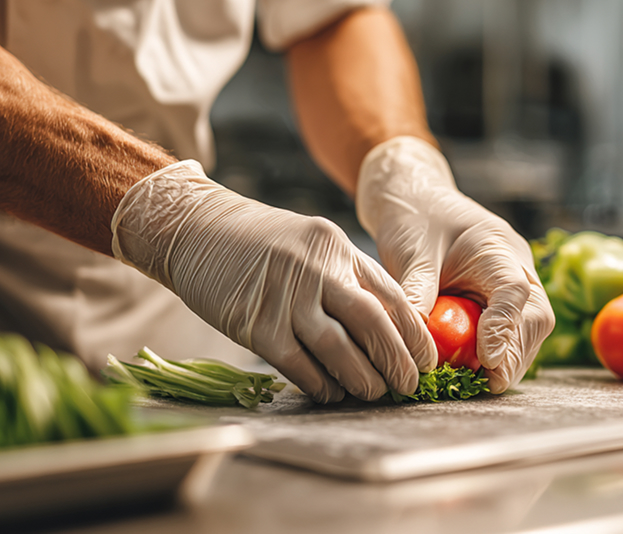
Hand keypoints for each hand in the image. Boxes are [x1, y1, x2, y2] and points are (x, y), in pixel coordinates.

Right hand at [111, 161, 435, 402]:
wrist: (195, 229)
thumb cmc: (259, 242)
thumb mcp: (310, 242)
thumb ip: (345, 275)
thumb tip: (385, 326)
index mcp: (336, 247)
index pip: (390, 294)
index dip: (414, 332)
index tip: (428, 359)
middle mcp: (315, 269)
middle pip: (372, 322)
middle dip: (397, 360)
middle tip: (409, 385)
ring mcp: (284, 298)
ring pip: (338, 349)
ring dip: (362, 378)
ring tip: (374, 392)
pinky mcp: (255, 325)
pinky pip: (299, 365)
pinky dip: (321, 383)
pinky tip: (332, 393)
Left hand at [356, 137, 554, 392]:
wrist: (418, 197)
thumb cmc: (414, 218)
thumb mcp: (409, 253)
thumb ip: (417, 294)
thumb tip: (416, 340)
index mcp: (496, 247)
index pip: (513, 292)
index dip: (504, 329)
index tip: (488, 361)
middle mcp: (517, 266)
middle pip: (535, 317)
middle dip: (515, 354)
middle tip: (489, 385)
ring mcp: (517, 283)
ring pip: (530, 329)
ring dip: (510, 359)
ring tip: (481, 383)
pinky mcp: (504, 299)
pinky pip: (513, 331)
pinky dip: (499, 353)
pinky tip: (478, 370)